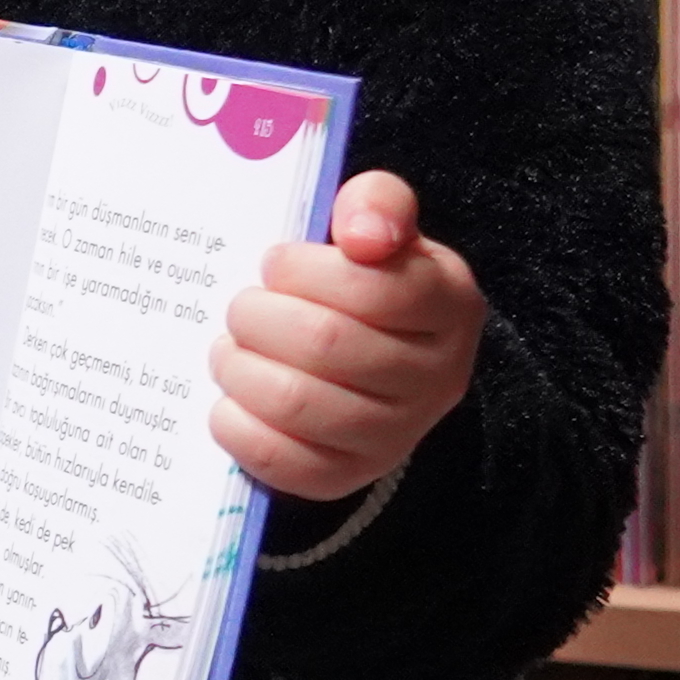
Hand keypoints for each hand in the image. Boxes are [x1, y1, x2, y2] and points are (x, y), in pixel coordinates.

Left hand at [208, 169, 479, 504]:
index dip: (303, 272)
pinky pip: (283, 462)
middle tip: (241, 308)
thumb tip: (362, 235)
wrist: (379, 355)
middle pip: (326, 344)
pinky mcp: (348, 476)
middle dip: (260, 318)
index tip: (275, 264)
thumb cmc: (367, 280)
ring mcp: (396, 436)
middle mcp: (437, 377)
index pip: (372, 288)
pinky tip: (229, 399)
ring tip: (229, 349)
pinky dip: (238, 427)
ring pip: (297, 403)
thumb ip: (377, 203)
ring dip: (240, 369)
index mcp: (450, 305)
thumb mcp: (380, 227)